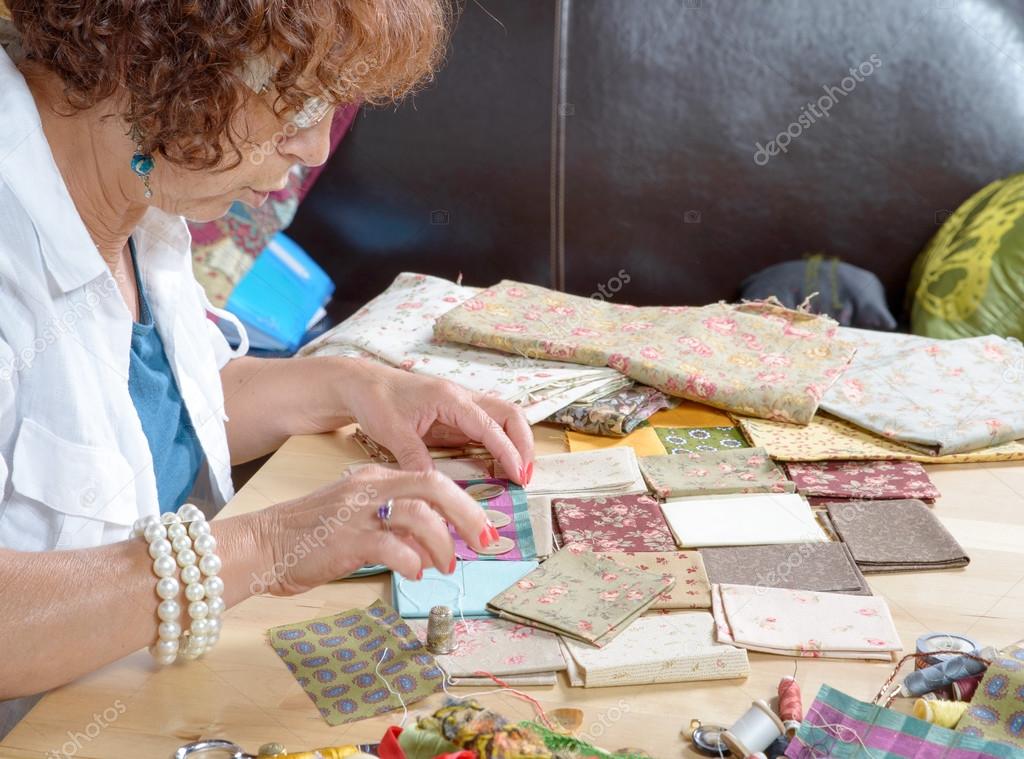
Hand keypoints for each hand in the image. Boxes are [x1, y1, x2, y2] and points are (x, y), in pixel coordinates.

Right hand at [255, 466, 500, 595]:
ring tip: (445, 565)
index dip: (463, 502)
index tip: (481, 526)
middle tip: (484, 541)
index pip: (431, 479)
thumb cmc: (310, 537)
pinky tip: (413, 573)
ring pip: (418, 514)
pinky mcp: (346, 539)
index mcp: (374, 478)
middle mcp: (369, 488)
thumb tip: (433, 545)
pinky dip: (411, 561)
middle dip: (467, 514)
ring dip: (441, 542)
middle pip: (434, 486)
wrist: (262, 545)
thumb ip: (394, 526)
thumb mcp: (358, 519)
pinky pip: (391, 546)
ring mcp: (357, 512)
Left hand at [339, 359, 534, 482]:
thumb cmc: (376, 400)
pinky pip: (488, 429)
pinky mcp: (458, 416)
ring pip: (504, 420)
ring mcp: (463, 406)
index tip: (519, 477)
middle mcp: (463, 398)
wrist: (363, 384)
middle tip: (525, 476)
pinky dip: (501, 446)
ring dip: (516, 444)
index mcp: (450, 398)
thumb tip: (436, 486)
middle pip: (510, 415)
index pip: (490, 426)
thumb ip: (414, 458)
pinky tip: (500, 467)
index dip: (508, 452)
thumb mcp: (391, 432)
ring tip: (518, 474)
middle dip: (524, 445)